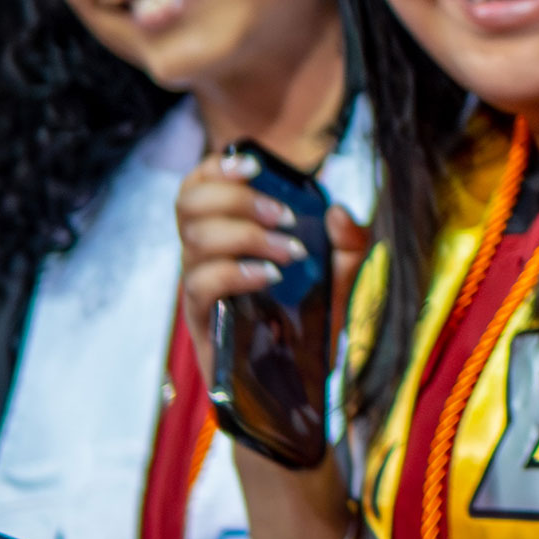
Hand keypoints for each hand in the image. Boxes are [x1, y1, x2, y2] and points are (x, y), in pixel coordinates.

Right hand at [174, 155, 368, 374]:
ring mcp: (198, 283)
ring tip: (289, 253)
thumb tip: (336, 211)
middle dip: (238, 198)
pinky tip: (270, 276)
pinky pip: (201, 284)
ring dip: (246, 235)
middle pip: (189, 203)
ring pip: (195, 240)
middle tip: (283, 215)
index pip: (200, 185)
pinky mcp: (200, 317)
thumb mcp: (343, 272)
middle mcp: (205, 252)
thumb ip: (348, 240)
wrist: (305, 373)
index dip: (217, 167)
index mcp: (229, 230)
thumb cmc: (315, 314)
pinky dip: (236, 272)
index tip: (254, 165)